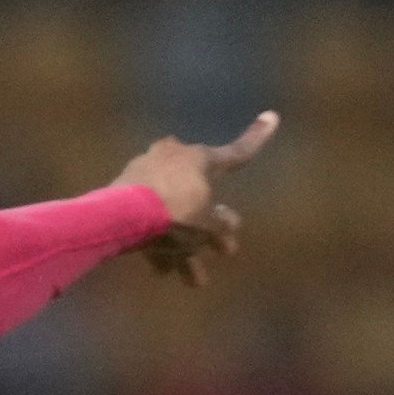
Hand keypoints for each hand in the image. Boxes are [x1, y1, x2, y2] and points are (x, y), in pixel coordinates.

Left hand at [115, 109, 280, 288]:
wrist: (121, 217)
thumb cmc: (175, 215)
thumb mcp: (207, 226)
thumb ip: (221, 225)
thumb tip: (231, 223)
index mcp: (199, 158)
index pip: (236, 153)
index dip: (257, 139)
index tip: (272, 116)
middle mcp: (173, 157)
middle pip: (198, 195)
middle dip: (207, 228)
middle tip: (220, 253)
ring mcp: (146, 171)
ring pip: (171, 210)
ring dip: (183, 245)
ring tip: (191, 278)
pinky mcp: (123, 190)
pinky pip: (148, 215)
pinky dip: (158, 240)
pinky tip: (162, 270)